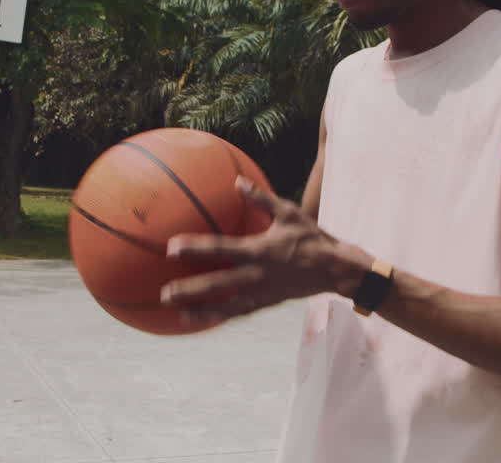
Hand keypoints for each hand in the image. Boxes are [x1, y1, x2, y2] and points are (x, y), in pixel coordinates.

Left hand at [160, 176, 362, 324]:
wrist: (335, 269)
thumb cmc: (312, 237)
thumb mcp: (289, 213)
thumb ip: (260, 199)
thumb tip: (237, 180)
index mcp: (259, 250)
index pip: (221, 248)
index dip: (195, 248)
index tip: (172, 248)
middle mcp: (257, 275)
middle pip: (217, 285)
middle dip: (190, 289)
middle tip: (164, 293)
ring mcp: (262, 292)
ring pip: (226, 305)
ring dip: (202, 310)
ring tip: (179, 315)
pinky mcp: (267, 303)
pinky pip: (241, 312)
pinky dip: (222, 316)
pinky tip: (206, 319)